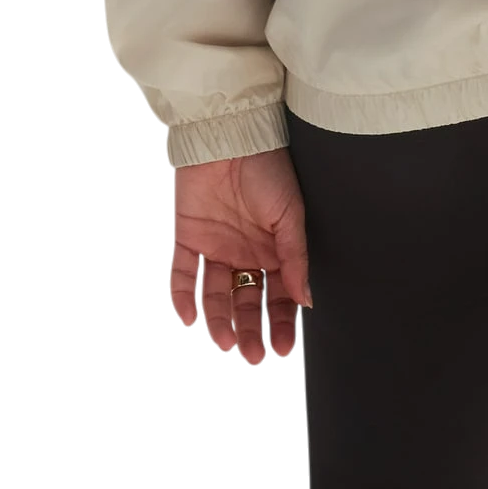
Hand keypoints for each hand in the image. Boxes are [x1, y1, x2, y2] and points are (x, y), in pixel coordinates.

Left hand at [169, 146, 313, 363]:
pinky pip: (181, 272)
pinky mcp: (187, 235)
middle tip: (252, 353)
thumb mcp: (290, 214)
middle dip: (250, 328)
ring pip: (215, 293)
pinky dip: (182, 295)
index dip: (280, 321)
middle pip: (246, 299)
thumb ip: (295, 258)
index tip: (281, 346)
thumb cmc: (267, 167)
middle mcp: (244, 251)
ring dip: (219, 318)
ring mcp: (215, 245)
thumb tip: (306, 298)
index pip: (277, 294)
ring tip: (225, 340)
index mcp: (273, 247)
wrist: (230, 136)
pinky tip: (188, 316)